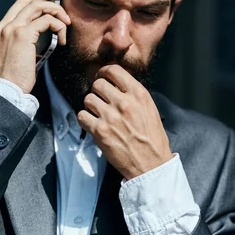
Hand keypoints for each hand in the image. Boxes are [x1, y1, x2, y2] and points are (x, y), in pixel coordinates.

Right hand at [0, 0, 70, 92]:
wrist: (7, 92)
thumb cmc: (16, 79)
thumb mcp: (17, 55)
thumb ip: (24, 41)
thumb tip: (43, 31)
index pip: (18, 6)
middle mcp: (2, 27)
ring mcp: (10, 29)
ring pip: (37, 6)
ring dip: (56, 11)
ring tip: (67, 22)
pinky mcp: (22, 35)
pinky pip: (46, 21)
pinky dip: (58, 26)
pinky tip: (61, 39)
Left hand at [77, 64, 172, 179]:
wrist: (151, 164)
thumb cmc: (152, 138)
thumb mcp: (149, 109)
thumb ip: (133, 94)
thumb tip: (116, 84)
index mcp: (138, 94)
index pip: (114, 70)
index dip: (104, 72)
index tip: (103, 77)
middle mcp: (124, 102)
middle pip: (98, 84)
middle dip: (97, 90)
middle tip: (101, 99)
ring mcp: (110, 117)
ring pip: (88, 99)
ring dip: (91, 106)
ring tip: (99, 114)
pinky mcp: (100, 131)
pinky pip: (82, 115)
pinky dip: (85, 119)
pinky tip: (94, 124)